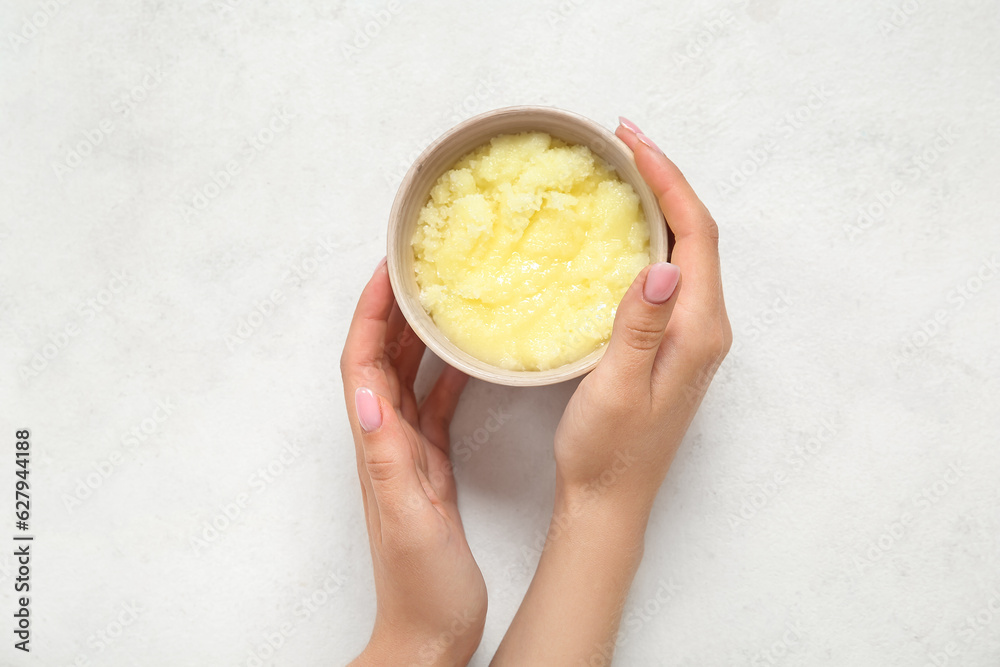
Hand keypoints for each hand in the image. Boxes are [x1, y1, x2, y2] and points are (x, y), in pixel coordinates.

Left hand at [342, 259, 486, 666]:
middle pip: (381, 360)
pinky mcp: (432, 470)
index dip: (369, 315)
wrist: (430, 630)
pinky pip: (437, 409)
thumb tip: (367, 393)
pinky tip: (469, 362)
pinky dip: (448, 378)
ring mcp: (409, 455)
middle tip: (415, 269)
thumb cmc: (420, 583)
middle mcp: (386, 442)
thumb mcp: (407, 516)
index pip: (361, 364)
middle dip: (391, 311)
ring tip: (441, 299)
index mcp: (378, 446)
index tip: (386, 271)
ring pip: (409, 379)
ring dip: (417, 337)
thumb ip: (388, 456)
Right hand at [492, 118, 730, 665]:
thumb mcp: (616, 387)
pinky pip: (671, 273)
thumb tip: (664, 264)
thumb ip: (641, 325)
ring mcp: (692, 335)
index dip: (667, 181)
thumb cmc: (607, 451)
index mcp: (699, 330)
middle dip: (665, 180)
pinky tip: (623, 230)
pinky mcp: (673, 343)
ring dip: (660, 205)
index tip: (631, 142)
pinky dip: (651, 237)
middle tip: (622, 142)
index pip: (694, 235)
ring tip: (622, 170)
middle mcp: (706, 327)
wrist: (610, 500)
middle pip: (697, 234)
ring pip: (686, 251)